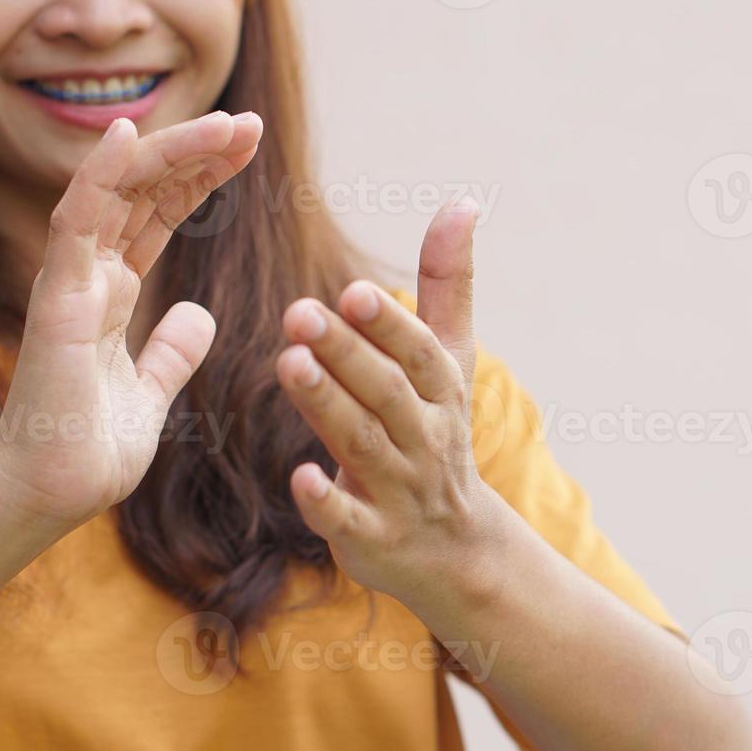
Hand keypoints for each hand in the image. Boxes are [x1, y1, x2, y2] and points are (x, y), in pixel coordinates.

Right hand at [0, 110, 262, 535]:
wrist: (50, 496)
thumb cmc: (89, 449)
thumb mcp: (151, 392)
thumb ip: (171, 351)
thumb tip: (199, 314)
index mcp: (110, 294)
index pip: (156, 216)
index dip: (197, 178)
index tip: (245, 149)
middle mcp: (88, 277)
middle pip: (143, 193)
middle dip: (195, 154)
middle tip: (248, 125)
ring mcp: (69, 283)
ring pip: (116, 193)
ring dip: (168, 153)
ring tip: (225, 125)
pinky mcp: (56, 300)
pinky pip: (74, 222)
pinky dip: (98, 176)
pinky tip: (128, 133)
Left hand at [275, 198, 504, 611]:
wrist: (455, 549)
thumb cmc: (437, 435)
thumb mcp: (450, 362)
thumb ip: (447, 285)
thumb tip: (463, 201)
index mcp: (439, 392)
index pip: (418, 354)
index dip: (389, 325)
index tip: (352, 291)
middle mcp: (423, 438)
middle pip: (385, 393)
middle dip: (346, 355)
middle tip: (298, 314)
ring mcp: (398, 489)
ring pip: (361, 445)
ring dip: (327, 406)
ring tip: (288, 365)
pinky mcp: (371, 536)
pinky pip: (348, 519)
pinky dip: (326, 501)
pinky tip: (300, 476)